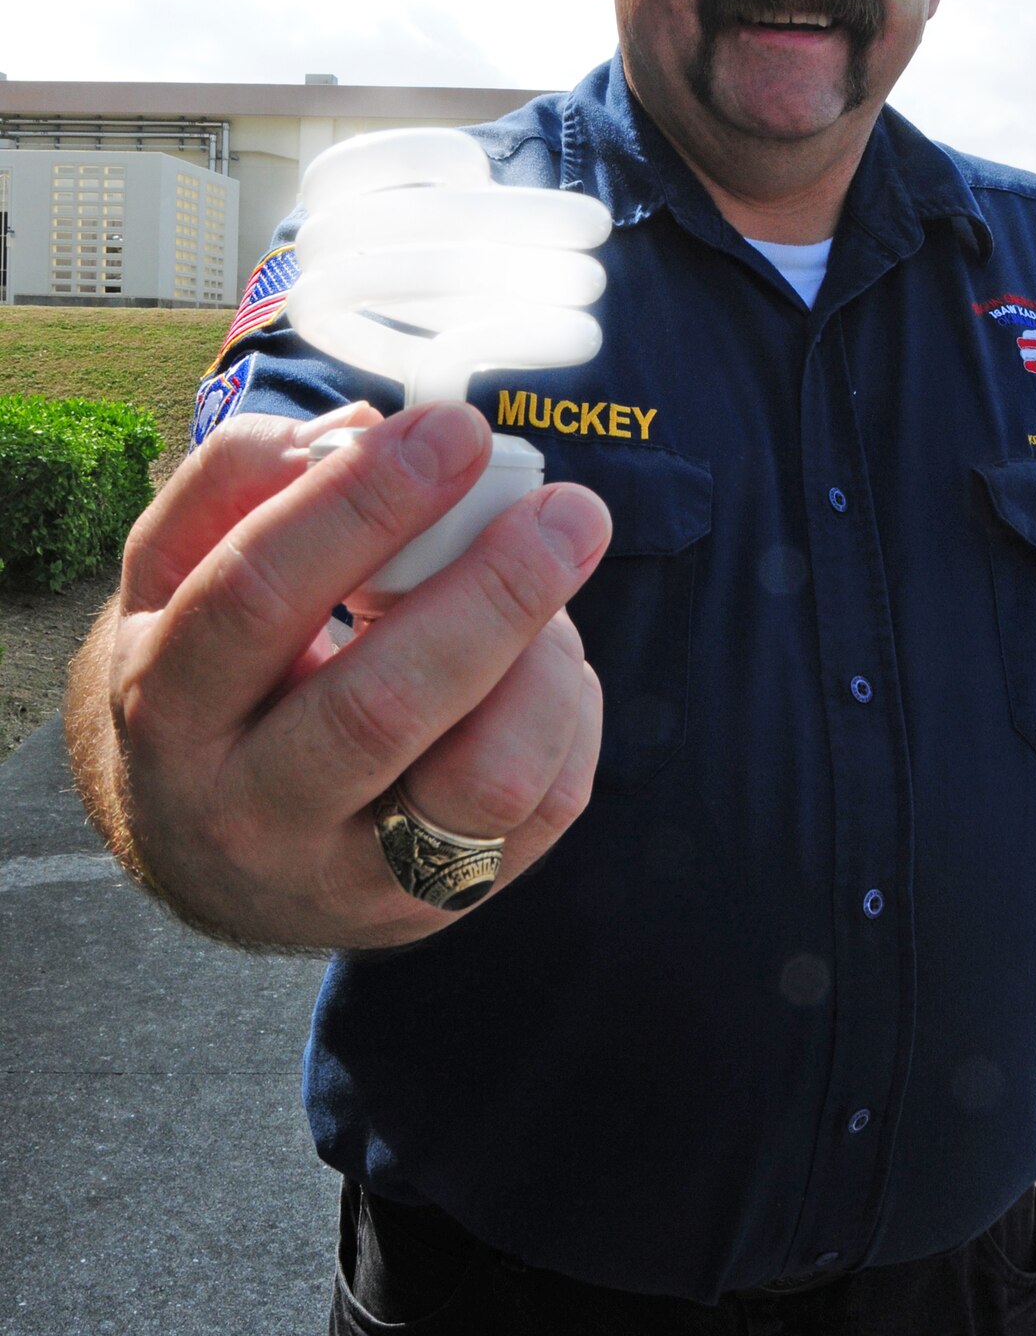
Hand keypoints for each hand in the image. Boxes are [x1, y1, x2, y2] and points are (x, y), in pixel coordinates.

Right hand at [71, 400, 610, 950]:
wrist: (205, 850)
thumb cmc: (209, 673)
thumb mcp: (176, 574)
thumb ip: (236, 483)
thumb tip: (357, 429)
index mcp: (166, 707)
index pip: (256, 595)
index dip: (362, 501)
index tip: (456, 431)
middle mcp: (248, 812)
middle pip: (378, 708)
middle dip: (491, 592)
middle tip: (567, 509)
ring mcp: (348, 877)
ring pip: (482, 782)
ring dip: (544, 664)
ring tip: (554, 588)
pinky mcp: (437, 905)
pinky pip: (543, 811)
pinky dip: (570, 712)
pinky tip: (546, 658)